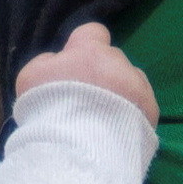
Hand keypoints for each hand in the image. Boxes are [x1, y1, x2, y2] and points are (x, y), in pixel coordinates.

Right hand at [13, 20, 157, 121]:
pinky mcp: (151, 111)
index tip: (76, 67)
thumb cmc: (48, 111)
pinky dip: (133, 114)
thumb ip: (48, 62)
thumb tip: (59, 60)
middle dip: (103, 75)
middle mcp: (118, 62)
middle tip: (87, 101)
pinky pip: (143, 105)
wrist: (79, 151)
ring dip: (121, 94)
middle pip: (112, 61)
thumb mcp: (31, 78)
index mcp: (89, 51)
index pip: (92, 32)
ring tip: (105, 119)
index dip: (84, 48)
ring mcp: (139, 86)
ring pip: (131, 82)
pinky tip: (119, 130)